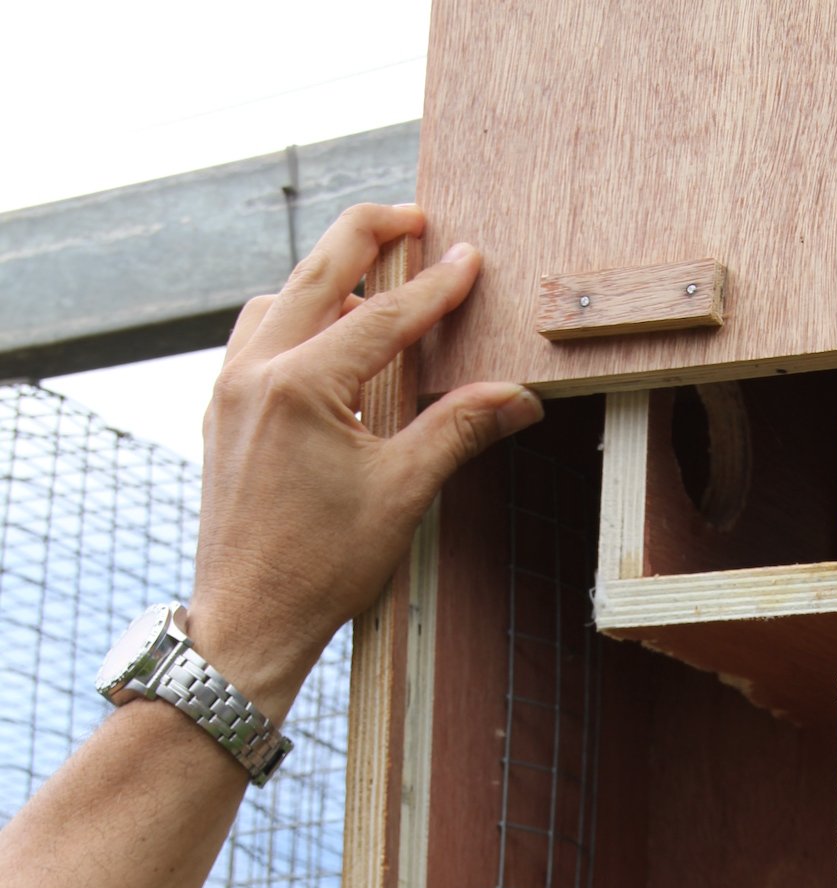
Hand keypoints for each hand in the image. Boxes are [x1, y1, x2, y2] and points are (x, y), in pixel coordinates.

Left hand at [189, 202, 541, 720]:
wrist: (249, 620)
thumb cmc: (320, 568)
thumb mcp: (402, 493)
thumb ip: (457, 429)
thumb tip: (517, 396)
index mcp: (300, 386)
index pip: (381, 316)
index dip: (434, 287)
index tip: (469, 260)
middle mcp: (254, 373)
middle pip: (316, 273)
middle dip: (367, 236)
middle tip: (412, 218)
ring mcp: (229, 391)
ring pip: (279, 301)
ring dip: (325, 280)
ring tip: (373, 284)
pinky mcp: (220, 415)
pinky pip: (255, 339)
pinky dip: (293, 320)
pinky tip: (325, 342)